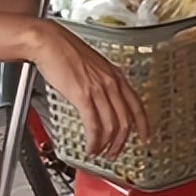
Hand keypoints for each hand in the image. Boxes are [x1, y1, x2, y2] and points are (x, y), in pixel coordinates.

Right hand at [29, 21, 150, 157]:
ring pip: (112, 125)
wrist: (50, 43)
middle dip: (122, 141)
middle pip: (126, 120)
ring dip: (107, 144)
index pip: (137, 105)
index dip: (143, 125)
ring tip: (100, 153)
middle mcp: (112, 83)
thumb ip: (101, 83)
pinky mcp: (83, 96)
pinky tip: (91, 146)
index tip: (145, 137)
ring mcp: (99, 89)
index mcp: (116, 76)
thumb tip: (103, 100)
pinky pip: (94, 125)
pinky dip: (94, 140)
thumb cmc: (66, 53)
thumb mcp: (94, 67)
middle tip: (115, 153)